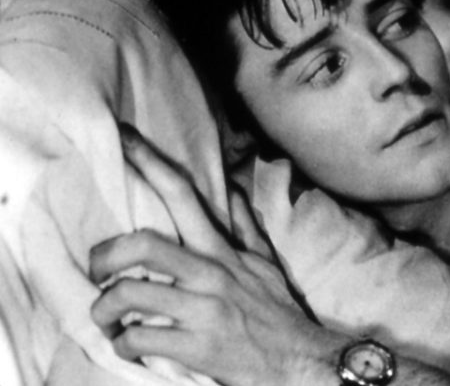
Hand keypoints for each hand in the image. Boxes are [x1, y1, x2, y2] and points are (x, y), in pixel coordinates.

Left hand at [89, 125, 339, 385]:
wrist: (302, 362)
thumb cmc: (278, 313)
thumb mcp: (265, 263)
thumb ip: (244, 226)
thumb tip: (231, 187)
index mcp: (224, 250)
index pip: (184, 195)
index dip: (149, 162)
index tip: (121, 138)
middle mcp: (212, 273)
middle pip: (143, 245)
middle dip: (105, 257)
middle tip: (96, 272)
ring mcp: (203, 310)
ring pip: (130, 295)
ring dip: (105, 311)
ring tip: (108, 320)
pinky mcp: (197, 348)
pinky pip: (140, 339)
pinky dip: (124, 345)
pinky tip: (129, 346)